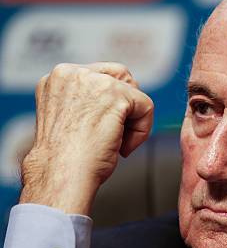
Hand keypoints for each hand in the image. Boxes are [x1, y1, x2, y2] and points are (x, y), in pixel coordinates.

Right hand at [20, 62, 153, 215]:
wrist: (62, 174)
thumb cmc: (65, 159)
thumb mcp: (71, 118)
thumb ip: (88, 101)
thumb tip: (120, 101)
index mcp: (59, 78)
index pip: (101, 76)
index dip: (112, 103)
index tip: (103, 128)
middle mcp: (72, 73)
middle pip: (122, 77)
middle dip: (126, 106)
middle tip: (115, 135)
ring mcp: (93, 81)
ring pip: (135, 93)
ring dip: (132, 122)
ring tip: (116, 143)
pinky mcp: (115, 95)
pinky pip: (146, 107)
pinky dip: (142, 131)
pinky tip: (123, 148)